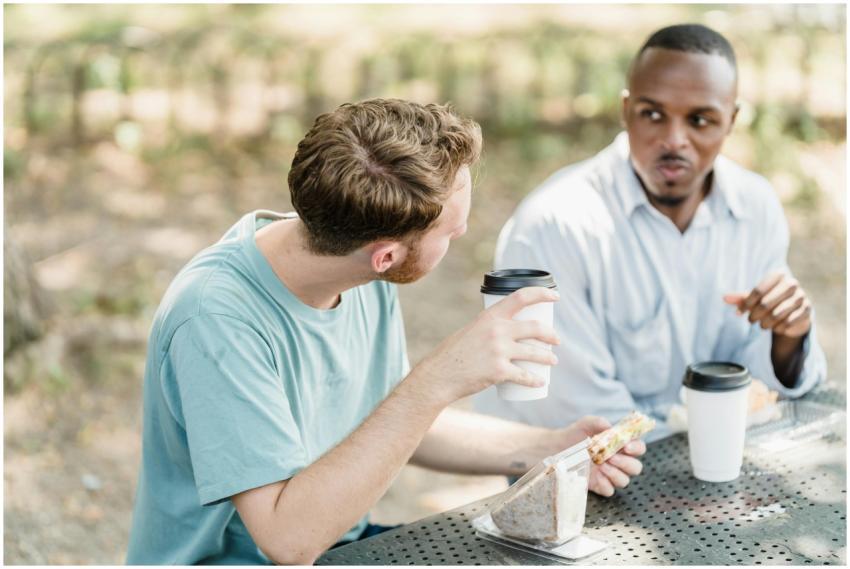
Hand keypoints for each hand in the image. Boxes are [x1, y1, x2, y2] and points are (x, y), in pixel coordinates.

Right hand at [415, 287, 559, 404]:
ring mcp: (499, 351)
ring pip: (535, 353)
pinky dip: (535, 380)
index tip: (555, 296)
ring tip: (553, 361)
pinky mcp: (499, 371)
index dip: (542, 294)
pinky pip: (525, 376)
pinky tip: (540, 382)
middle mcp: (497, 330)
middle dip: (551, 334)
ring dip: (549, 358)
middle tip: (556, 341)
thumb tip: (509, 329)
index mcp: (490, 316)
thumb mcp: (471, 331)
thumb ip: (490, 327)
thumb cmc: (454, 354)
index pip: (522, 297)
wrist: (440, 375)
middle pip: (535, 327)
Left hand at [563, 416, 645, 496]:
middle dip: (627, 463)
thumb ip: (599, 422)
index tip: (626, 446)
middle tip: (611, 457)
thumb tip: (610, 427)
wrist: (557, 447)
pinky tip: (597, 476)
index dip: (637, 448)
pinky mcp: (599, 484)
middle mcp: (618, 461)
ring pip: (624, 480)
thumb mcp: (586, 424)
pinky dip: (606, 485)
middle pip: (636, 468)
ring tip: (601, 464)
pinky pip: (610, 490)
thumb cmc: (575, 434)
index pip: (638, 448)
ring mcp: (609, 474)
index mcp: (620, 446)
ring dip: (615, 474)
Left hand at [723, 272, 811, 337]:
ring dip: (765, 323)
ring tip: (762, 325)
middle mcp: (792, 283)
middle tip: (750, 321)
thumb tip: (724, 298)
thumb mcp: (753, 299)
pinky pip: (788, 323)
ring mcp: (801, 296)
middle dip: (754, 316)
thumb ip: (739, 298)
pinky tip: (776, 327)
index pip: (757, 291)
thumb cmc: (769, 301)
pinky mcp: (807, 310)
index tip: (742, 312)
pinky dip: (779, 328)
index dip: (746, 304)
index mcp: (778, 275)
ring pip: (776, 315)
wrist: (792, 311)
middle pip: (765, 304)